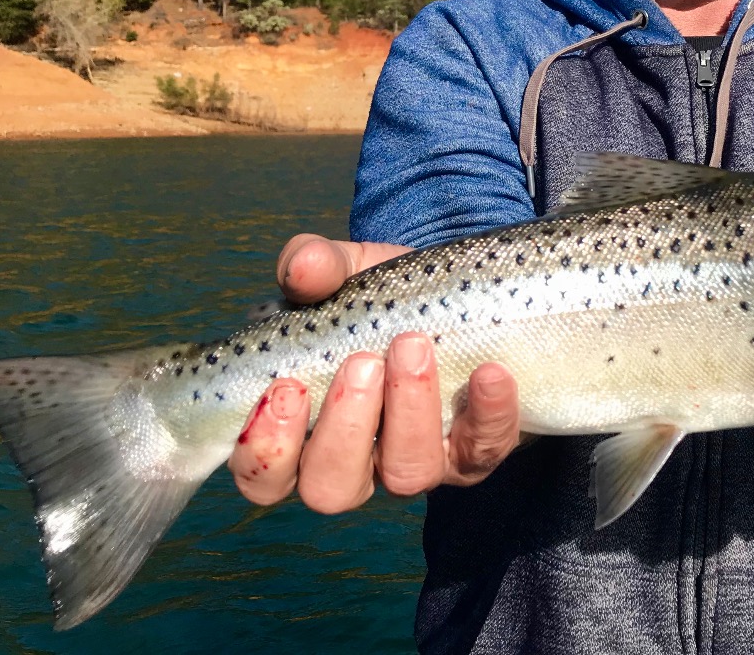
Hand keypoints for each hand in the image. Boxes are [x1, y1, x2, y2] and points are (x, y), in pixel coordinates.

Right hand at [229, 234, 521, 510]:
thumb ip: (316, 265)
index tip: (286, 388)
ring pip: (407, 475)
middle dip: (344, 429)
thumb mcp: (347, 270)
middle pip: (331, 489)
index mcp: (303, 429)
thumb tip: (302, 267)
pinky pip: (483, 451)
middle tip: (362, 362)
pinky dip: (489, 413)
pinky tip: (489, 371)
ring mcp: (418, 461)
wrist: (460, 292)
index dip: (266, 450)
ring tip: (413, 346)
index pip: (264, 477)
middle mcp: (357, 461)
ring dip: (410, 413)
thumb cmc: (383, 294)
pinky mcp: (477, 452)